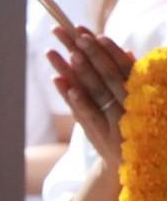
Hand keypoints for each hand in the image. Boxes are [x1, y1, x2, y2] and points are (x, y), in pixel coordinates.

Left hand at [47, 25, 133, 168]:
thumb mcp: (139, 103)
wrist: (137, 167)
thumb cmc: (136, 128)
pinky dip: (75, 98)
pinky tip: (61, 81)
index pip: (123, 67)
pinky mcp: (102, 136)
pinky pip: (87, 115)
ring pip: (96, 91)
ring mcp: (116, 121)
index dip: (108, 50)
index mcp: (140, 95)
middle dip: (91, 53)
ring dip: (81, 71)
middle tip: (74, 34)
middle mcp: (130, 106)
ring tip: (69, 53)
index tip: (94, 34)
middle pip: (107, 74)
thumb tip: (125, 51)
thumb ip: (131, 77)